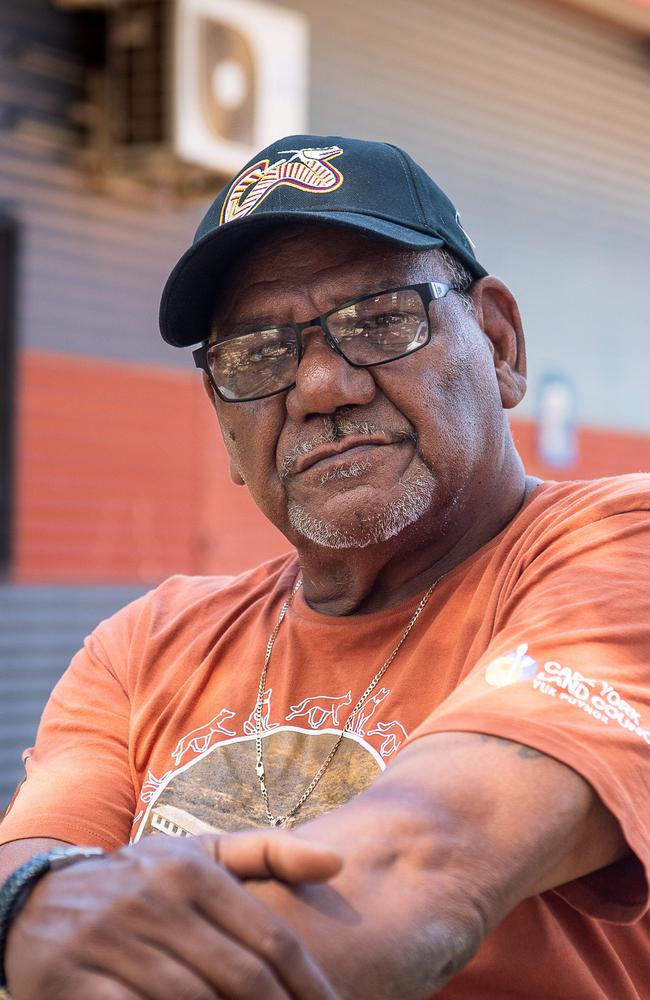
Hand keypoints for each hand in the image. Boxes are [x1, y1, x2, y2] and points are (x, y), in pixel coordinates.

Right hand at [5, 833, 341, 999]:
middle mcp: (154, 899)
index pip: (271, 939)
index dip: (311, 987)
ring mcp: (109, 939)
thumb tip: (337, 862)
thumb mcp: (199, 854)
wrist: (37, 897)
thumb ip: (268, 853)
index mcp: (192, 870)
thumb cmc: (141, 880)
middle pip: (241, 979)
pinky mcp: (70, 978)